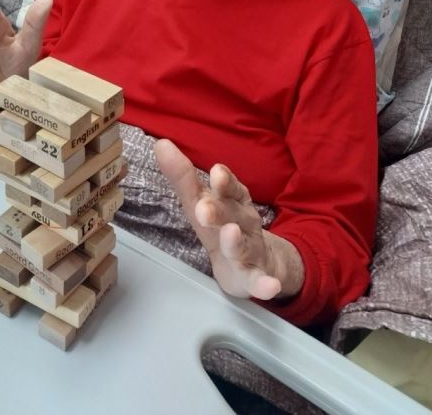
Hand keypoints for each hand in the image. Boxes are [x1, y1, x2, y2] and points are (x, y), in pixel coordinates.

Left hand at [154, 139, 303, 301]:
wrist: (259, 261)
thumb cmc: (224, 224)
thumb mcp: (202, 201)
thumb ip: (183, 177)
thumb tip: (161, 144)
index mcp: (231, 202)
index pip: (227, 188)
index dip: (224, 181)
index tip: (216, 171)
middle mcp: (243, 222)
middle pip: (231, 215)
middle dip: (218, 211)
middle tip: (203, 208)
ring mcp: (250, 249)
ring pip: (242, 245)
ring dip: (236, 241)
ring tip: (230, 234)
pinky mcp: (254, 277)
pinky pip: (261, 281)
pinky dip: (266, 285)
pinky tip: (270, 286)